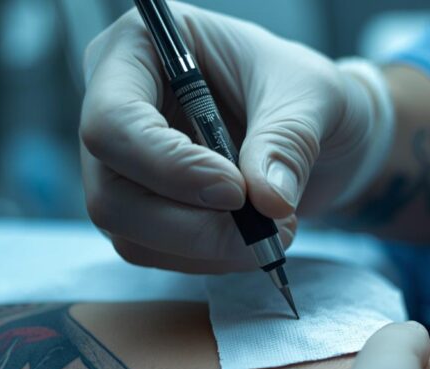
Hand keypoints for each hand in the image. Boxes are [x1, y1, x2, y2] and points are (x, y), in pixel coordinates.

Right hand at [80, 3, 389, 272]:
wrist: (320, 129)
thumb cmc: (304, 90)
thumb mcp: (312, 98)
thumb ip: (287, 142)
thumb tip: (267, 201)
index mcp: (139, 50)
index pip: (113, 121)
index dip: (169, 167)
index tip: (236, 191)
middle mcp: (114, 106)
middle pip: (109, 190)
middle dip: (189, 226)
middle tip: (262, 229)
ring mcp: (122, 164)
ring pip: (126, 231)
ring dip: (204, 248)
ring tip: (273, 230)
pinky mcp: (141, 208)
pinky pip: (153, 252)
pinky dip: (208, 258)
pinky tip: (251, 237)